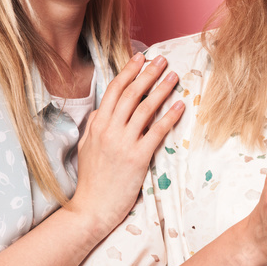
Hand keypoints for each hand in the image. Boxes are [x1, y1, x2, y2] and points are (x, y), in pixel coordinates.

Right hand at [70, 53, 184, 235]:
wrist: (92, 208)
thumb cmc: (91, 181)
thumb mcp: (86, 148)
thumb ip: (94, 127)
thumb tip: (101, 110)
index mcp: (97, 125)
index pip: (114, 90)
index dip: (129, 72)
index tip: (140, 58)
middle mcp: (109, 130)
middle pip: (131, 94)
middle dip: (148, 74)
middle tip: (163, 60)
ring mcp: (123, 143)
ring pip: (144, 109)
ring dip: (161, 90)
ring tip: (174, 77)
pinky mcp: (137, 158)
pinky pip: (156, 132)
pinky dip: (169, 117)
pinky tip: (180, 106)